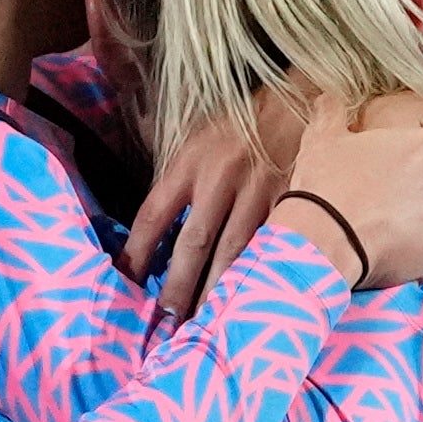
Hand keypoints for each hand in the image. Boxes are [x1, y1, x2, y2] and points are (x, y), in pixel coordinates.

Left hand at [122, 86, 312, 311]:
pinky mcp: (290, 201)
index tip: (125, 281)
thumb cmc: (241, 125)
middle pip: (194, 243)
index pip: (153, 214)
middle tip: (169, 318)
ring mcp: (258, 192)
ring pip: (235, 252)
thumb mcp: (197, 137)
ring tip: (208, 322)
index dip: (136, 252)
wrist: (297, 99)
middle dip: (179, 285)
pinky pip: (273, 246)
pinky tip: (253, 297)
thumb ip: (176, 178)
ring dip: (219, 290)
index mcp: (190, 162)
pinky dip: (261, 273)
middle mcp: (220, 178)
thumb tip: (150, 228)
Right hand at [280, 99, 422, 293]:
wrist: (323, 237)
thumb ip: (333, 112)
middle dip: (416, 194)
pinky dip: (415, 255)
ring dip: (416, 225)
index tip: (386, 175)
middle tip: (382, 203)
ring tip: (382, 230)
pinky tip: (387, 251)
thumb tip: (329, 99)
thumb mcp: (324, 137)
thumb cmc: (327, 183)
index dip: (407, 165)